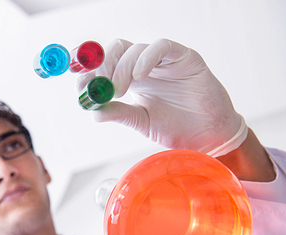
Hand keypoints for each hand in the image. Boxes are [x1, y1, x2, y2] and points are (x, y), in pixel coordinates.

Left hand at [77, 38, 247, 156]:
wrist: (208, 137)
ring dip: (120, 67)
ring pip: (134, 48)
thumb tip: (93, 113)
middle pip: (116, 50)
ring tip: (119, 91)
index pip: (106, 64)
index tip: (78, 84)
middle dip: (101, 65)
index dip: (90, 70)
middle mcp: (145, 66)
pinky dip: (146, 58)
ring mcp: (164, 61)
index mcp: (132, 79)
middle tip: (97, 85)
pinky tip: (139, 76)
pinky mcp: (184, 58)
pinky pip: (161, 47)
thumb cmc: (176, 128)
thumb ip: (119, 114)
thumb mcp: (141, 122)